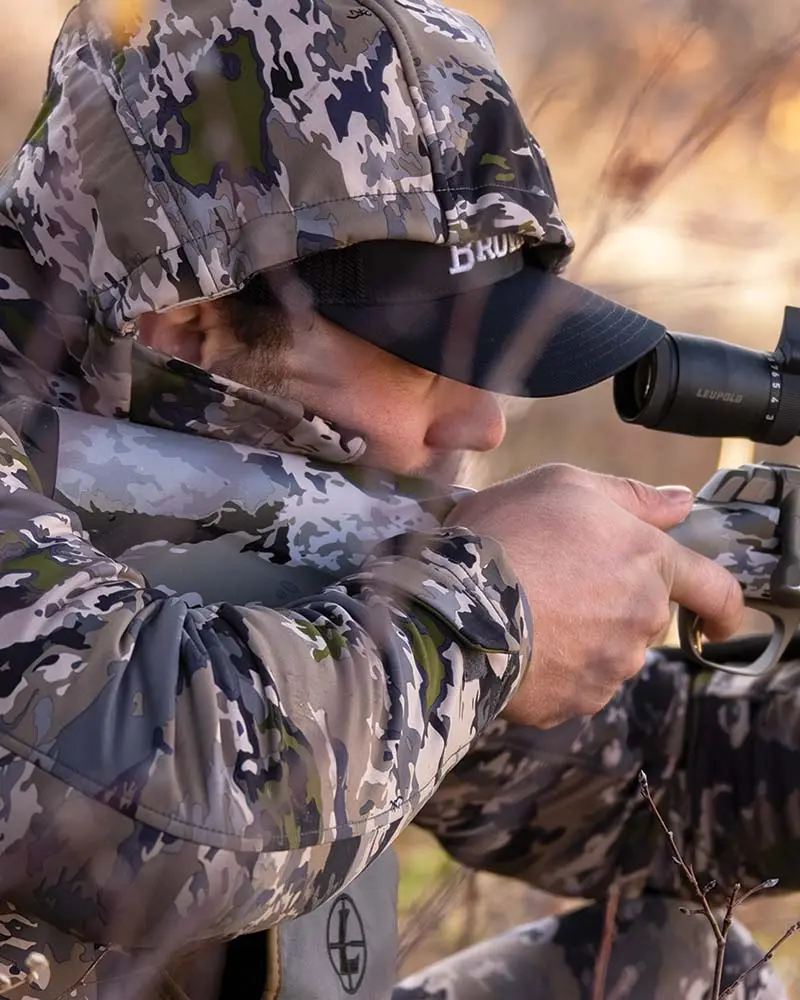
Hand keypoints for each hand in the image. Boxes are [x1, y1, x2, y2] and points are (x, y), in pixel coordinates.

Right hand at [445, 464, 742, 727]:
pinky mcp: (575, 701)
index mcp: (649, 562)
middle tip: (558, 581)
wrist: (455, 607)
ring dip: (583, 634)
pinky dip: (555, 665)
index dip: (724, 607)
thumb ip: (632, 497)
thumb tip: (680, 503)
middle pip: (646, 616)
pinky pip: (575, 682)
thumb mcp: (562, 485)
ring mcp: (610, 667)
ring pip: (610, 650)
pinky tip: (520, 641)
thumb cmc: (507, 535)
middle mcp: (641, 619)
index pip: (716, 590)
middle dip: (615, 601)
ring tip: (528, 610)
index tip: (721, 620)